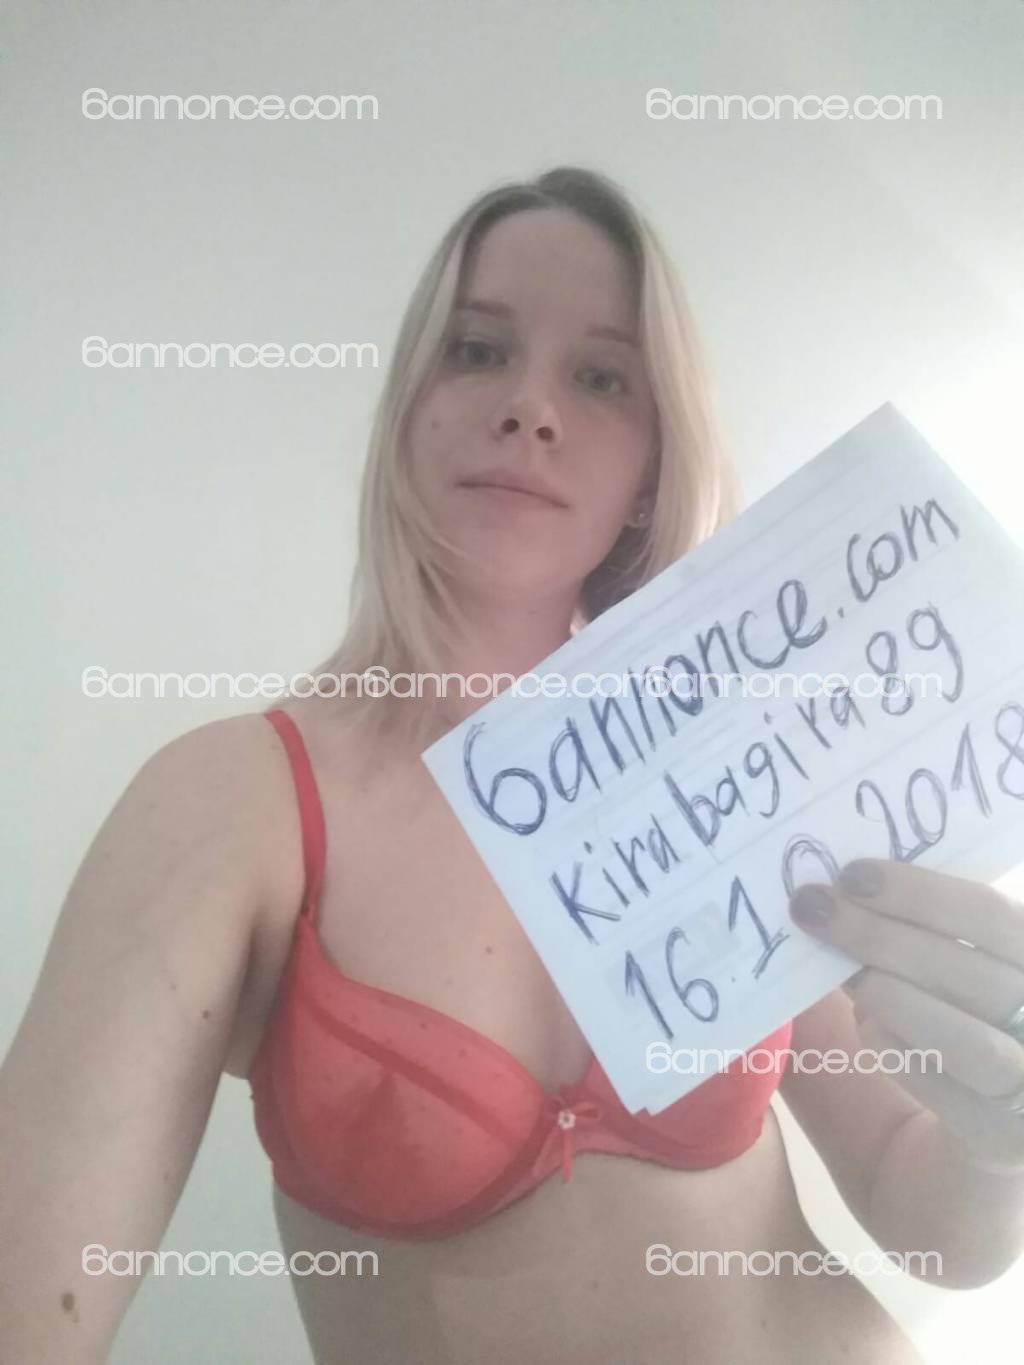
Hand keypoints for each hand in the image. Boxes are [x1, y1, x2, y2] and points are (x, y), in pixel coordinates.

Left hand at [789, 859, 1023, 1173]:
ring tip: (840, 972)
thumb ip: (888, 946)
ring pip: (975, 1040)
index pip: (991, 916)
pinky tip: (870, 1034)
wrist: (959, 1172)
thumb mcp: (916, 987)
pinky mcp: (1010, 1142)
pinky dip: (912, 1062)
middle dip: (888, 934)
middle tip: (815, 907)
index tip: (851, 872)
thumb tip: (822, 894)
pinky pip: (964, 1099)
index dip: (923, 891)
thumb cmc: (933, 1052)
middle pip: (982, 968)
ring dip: (896, 996)